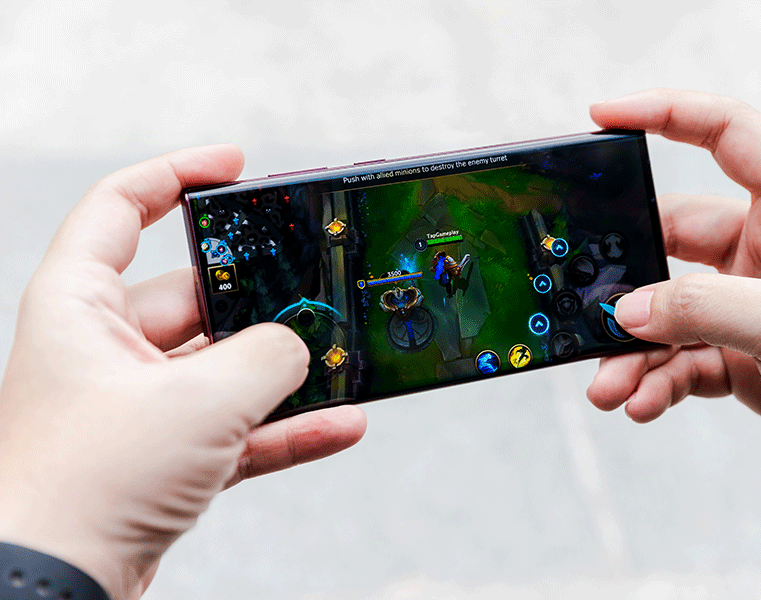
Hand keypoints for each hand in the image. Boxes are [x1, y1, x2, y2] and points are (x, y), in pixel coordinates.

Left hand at [0, 146, 366, 598]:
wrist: (54, 589)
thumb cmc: (87, 485)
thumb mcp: (198, 402)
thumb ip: (265, 357)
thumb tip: (300, 346)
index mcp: (81, 308)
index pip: (120, 208)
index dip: (178, 174)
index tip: (236, 167)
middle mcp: (105, 350)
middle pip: (194, 295)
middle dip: (259, 298)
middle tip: (315, 285)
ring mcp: (137, 406)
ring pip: (223, 368)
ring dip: (283, 370)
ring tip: (340, 358)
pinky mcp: (164, 457)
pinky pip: (237, 428)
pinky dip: (286, 426)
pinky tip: (340, 422)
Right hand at [586, 89, 760, 489]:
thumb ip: (704, 310)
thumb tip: (626, 310)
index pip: (725, 133)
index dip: (664, 115)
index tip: (604, 117)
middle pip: (672, 238)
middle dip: (627, 279)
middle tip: (587, 304)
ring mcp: (752, 305)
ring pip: (669, 311)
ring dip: (633, 349)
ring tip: (610, 385)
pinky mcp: (742, 356)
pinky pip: (681, 358)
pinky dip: (656, 380)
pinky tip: (642, 402)